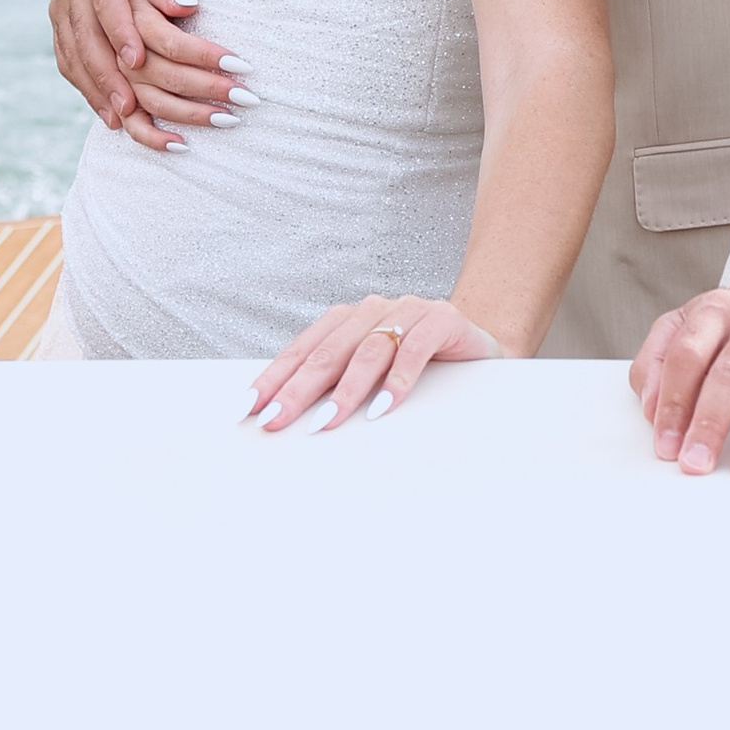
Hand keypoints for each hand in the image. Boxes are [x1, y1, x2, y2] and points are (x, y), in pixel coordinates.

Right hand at [48, 0, 234, 154]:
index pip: (106, 1)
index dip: (120, 32)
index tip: (136, 61)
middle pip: (86, 36)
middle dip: (106, 74)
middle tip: (129, 107)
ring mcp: (62, 6)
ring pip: (73, 52)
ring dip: (95, 87)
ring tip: (120, 118)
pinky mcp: (61, 21)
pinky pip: (68, 58)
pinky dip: (85, 86)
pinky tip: (106, 112)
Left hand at [247, 295, 502, 435]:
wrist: (480, 345)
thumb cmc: (418, 366)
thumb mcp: (372, 374)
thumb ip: (337, 383)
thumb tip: (285, 417)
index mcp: (350, 318)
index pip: (304, 348)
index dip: (274, 377)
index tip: (249, 408)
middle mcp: (375, 308)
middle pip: (329, 351)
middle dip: (298, 389)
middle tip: (277, 420)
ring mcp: (409, 310)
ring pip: (369, 349)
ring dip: (346, 390)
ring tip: (326, 421)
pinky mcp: (442, 319)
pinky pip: (415, 350)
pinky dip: (397, 380)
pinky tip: (383, 408)